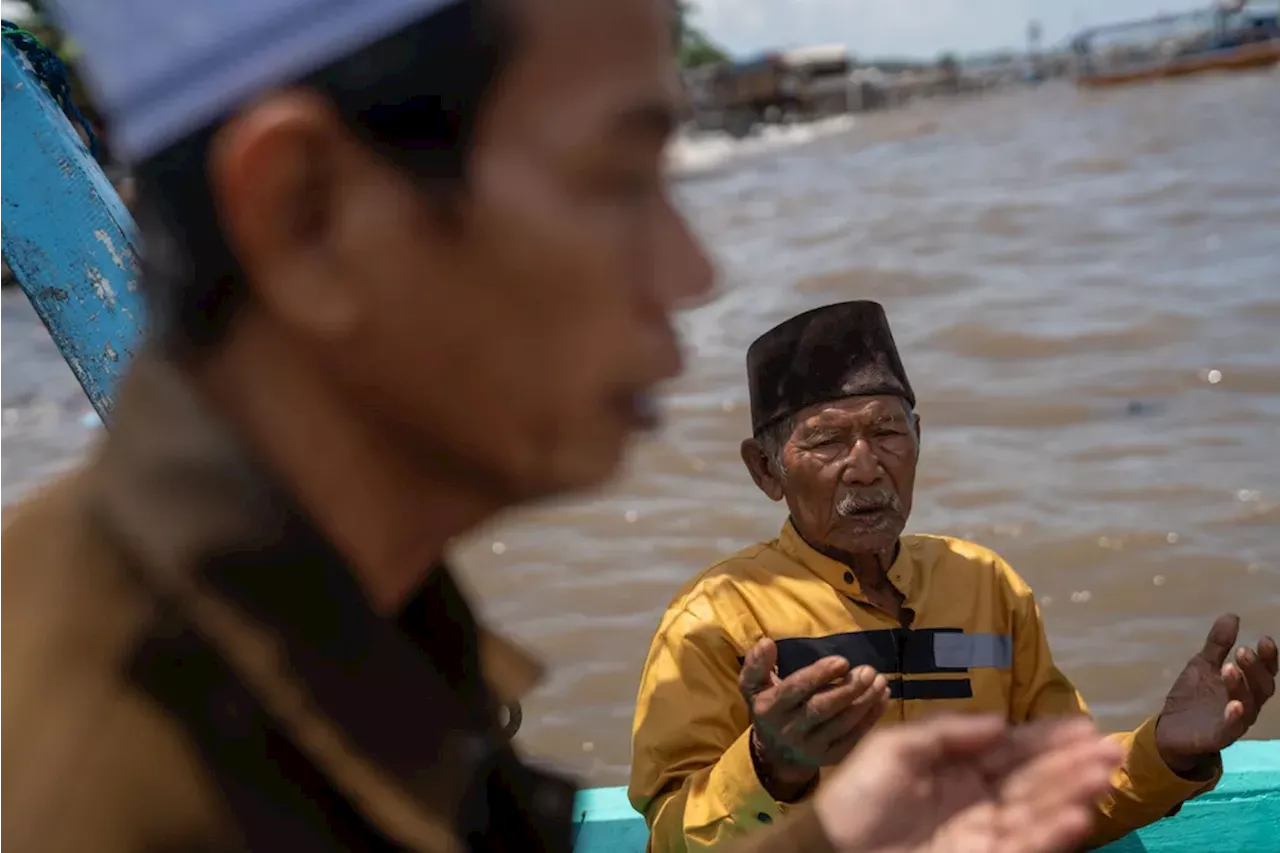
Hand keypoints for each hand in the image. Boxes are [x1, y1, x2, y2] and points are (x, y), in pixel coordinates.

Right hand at [739, 638, 889, 799]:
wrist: (776, 754)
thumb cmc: (770, 708)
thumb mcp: (753, 686)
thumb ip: (757, 664)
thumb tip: (766, 642)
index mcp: (769, 709)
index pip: (795, 690)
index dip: (819, 675)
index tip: (842, 661)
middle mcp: (789, 730)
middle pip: (822, 708)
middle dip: (848, 689)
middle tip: (869, 671)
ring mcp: (812, 748)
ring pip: (842, 723)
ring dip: (865, 701)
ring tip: (880, 681)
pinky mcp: (831, 758)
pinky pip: (854, 737)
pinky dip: (871, 717)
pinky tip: (882, 698)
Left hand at [814, 714, 1123, 852]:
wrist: (831, 851)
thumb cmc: (856, 796)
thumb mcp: (895, 748)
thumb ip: (947, 732)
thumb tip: (999, 722)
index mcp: (958, 768)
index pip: (1012, 750)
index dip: (1047, 738)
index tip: (1083, 727)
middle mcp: (979, 800)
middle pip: (1034, 780)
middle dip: (1072, 765)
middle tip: (1109, 750)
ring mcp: (983, 833)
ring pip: (1037, 811)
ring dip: (1071, 794)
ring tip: (1100, 776)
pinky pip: (1023, 846)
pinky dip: (1050, 833)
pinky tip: (1075, 816)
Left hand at [1156, 613, 1277, 773]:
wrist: (1170, 729)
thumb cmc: (1194, 696)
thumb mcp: (1203, 665)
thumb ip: (1218, 644)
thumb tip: (1232, 615)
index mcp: (1244, 686)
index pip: (1263, 671)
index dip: (1268, 658)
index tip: (1265, 639)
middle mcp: (1246, 704)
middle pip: (1261, 688)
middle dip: (1255, 669)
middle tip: (1243, 651)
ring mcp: (1234, 721)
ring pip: (1248, 706)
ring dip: (1241, 687)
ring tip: (1230, 668)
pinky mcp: (1219, 736)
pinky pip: (1232, 729)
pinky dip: (1234, 717)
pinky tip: (1233, 705)